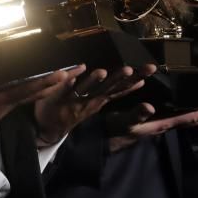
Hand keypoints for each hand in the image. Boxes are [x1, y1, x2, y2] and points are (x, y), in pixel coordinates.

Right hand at [0, 70, 66, 156]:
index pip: (25, 91)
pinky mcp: (3, 104)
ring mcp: (7, 104)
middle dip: (58, 81)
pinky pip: (26, 94)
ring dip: (52, 83)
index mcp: (0, 103)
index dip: (43, 82)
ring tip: (71, 71)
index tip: (63, 74)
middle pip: (38, 91)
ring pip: (34, 92)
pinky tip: (46, 82)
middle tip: (80, 68)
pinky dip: (38, 86)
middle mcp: (8, 103)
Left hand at [33, 64, 155, 145]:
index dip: (135, 80)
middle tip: (132, 69)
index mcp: (100, 100)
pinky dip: (70, 79)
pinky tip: (76, 70)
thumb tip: (136, 81)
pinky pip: (64, 88)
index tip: (150, 69)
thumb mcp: (98, 102)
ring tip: (103, 72)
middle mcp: (90, 101)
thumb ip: (114, 90)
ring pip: (86, 90)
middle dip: (120, 79)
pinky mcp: (58, 99)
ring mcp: (74, 100)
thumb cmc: (76, 110)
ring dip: (95, 81)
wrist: (47, 128)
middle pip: (108, 88)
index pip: (120, 89)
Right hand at [106, 103, 197, 152]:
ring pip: (185, 116)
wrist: (102, 140)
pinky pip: (174, 112)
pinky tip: (184, 102)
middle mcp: (164, 123)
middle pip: (192, 118)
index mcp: (162, 124)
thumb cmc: (113, 131)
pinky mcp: (151, 119)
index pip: (190, 119)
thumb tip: (150, 107)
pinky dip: (185, 107)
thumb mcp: (124, 122)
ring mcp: (158, 122)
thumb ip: (136, 115)